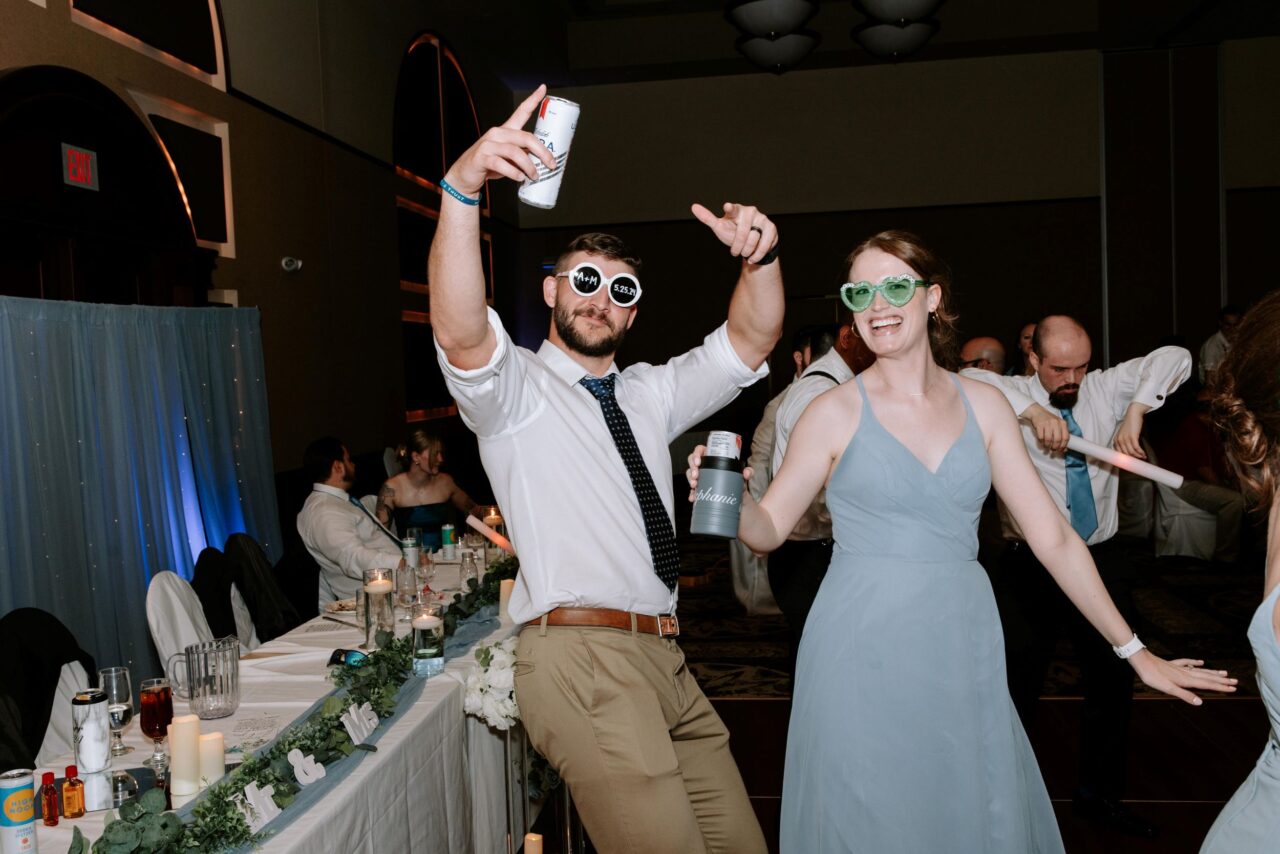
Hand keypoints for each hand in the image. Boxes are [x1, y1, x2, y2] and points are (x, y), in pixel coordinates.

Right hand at [441, 85, 557, 195]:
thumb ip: (523, 154)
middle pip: (525, 137)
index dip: (533, 99)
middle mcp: (497, 133)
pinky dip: (514, 172)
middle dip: (542, 152)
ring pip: (515, 152)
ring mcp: (488, 144)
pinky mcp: (481, 157)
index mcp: (506, 130)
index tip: (543, 88)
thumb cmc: (489, 165)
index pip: (521, 111)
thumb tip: (543, 160)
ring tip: (534, 176)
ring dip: (528, 166)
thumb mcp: (508, 157)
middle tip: (551, 164)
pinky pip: (501, 164)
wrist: (466, 175)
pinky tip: (519, 178)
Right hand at [685, 445, 751, 500]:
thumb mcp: (743, 478)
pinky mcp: (700, 490)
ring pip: (690, 475)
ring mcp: (702, 478)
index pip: (701, 451)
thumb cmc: (738, 484)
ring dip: (690, 479)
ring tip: (695, 485)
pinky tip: (693, 497)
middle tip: (696, 476)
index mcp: (713, 459)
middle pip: (692, 462)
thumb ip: (748, 473)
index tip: (698, 462)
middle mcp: (706, 467)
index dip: (696, 454)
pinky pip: (692, 490)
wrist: (738, 502)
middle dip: (692, 468)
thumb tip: (746, 472)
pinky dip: (691, 494)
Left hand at [690, 203, 777, 263]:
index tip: (727, 207)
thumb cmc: (733, 233)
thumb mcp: (720, 227)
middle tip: (735, 252)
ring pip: (753, 239)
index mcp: (737, 210)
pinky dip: (757, 254)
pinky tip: (753, 257)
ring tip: (745, 253)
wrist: (751, 245)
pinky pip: (764, 244)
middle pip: (743, 232)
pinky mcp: (772, 228)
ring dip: (747, 251)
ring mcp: (763, 219)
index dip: (731, 208)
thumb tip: (693, 206)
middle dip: (737, 246)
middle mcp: (751, 212)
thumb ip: (708, 218)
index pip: (734, 209)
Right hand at [1024, 404, 1068, 452]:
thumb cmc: (1048, 421)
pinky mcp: (1039, 425)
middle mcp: (1056, 422)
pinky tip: (1041, 442)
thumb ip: (1062, 435)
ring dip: (1047, 445)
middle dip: (1055, 447)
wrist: (1037, 412)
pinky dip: (1041, 442)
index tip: (1061, 450)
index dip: (1063, 446)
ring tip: (1046, 446)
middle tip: (1053, 450)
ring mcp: (1047, 423)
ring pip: (1049, 439)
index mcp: (1063, 423)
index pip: (1066, 437)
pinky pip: (1041, 437)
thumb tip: (1065, 449)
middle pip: (1057, 439)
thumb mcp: (1058, 426)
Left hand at [1113, 405, 1147, 458]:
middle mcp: (1119, 440)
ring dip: (1138, 456)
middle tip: (1139, 460)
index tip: (1130, 463)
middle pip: (1126, 454)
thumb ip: (1124, 442)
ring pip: (1131, 452)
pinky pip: (1136, 448)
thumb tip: (1130, 452)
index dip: (1125, 459)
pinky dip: (1140, 452)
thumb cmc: (1130, 424)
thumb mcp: (1124, 434)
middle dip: (1133, 458)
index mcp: (1116, 440)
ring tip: (1143, 457)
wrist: (1133, 415)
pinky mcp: (1132, 437)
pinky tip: (1144, 454)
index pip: (1118, 454)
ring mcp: (1125, 439)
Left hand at [1128, 650, 1235, 705]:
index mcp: (1186, 680)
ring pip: (1200, 670)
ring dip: (1213, 672)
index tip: (1233, 688)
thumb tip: (1200, 703)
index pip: (1207, 685)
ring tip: (1224, 672)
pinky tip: (1201, 662)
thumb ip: (1184, 695)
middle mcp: (1186, 673)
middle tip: (1235, 682)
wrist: (1141, 661)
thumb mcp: (1168, 689)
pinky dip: (1196, 663)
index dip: (1221, 687)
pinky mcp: (1173, 664)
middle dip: (1221, 680)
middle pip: (1207, 677)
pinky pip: (1188, 663)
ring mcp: (1180, 668)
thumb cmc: (1153, 676)